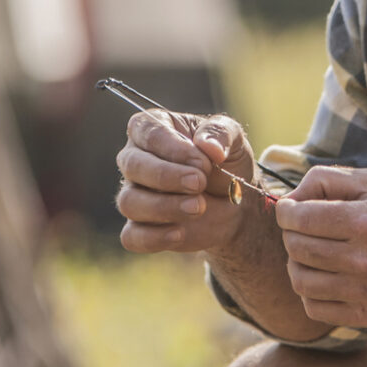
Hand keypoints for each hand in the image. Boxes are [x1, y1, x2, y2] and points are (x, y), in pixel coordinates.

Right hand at [115, 111, 257, 253]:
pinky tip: (180, 233)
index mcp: (151, 128)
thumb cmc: (226, 162)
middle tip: (200, 183)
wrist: (236, 202)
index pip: (148, 132)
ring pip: (130, 202)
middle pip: (133, 165)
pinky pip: (132, 236)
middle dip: (166, 176)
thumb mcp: (233, 138)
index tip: (204, 162)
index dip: (174, 148)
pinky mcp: (140, 228)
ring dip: (165, 207)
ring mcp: (134, 195)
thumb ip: (220, 133)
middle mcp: (135, 160)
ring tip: (199, 207)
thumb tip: (208, 147)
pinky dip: (154, 237)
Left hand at [273, 166, 366, 325]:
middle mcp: (366, 261)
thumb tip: (288, 201)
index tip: (289, 209)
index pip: (300, 219)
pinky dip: (310, 291)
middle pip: (297, 249)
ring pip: (300, 281)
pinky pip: (315, 308)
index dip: (286, 211)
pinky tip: (324, 275)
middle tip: (302, 226)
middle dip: (291, 233)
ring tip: (312, 251)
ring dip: (297, 262)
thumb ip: (327, 180)